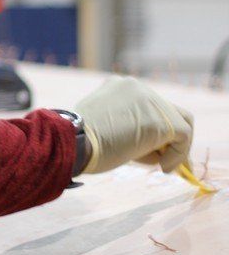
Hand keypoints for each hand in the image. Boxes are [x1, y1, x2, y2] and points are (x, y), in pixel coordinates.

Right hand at [75, 75, 193, 174]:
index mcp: (120, 86)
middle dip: (169, 137)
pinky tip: (163, 168)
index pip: (150, 105)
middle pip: (169, 110)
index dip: (155, 130)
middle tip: (164, 161)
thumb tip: (145, 144)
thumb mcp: (101, 124)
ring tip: (159, 166)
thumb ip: (123, 125)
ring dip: (173, 147)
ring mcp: (150, 101)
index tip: (153, 151)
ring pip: (180, 123)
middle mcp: (137, 87)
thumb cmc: (77, 141)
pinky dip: (178, 155)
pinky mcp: (160, 120)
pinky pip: (183, 137)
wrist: (71, 142)